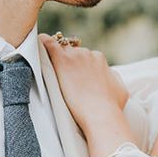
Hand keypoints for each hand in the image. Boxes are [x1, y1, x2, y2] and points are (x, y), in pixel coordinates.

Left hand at [41, 35, 133, 156]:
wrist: (101, 113)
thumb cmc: (111, 106)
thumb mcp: (119, 88)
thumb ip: (112, 77)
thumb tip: (109, 75)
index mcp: (100, 60)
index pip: (85, 57)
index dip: (79, 66)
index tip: (74, 75)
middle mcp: (88, 54)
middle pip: (73, 53)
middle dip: (68, 63)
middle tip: (63, 77)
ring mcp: (75, 56)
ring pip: (61, 50)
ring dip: (56, 58)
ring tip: (48, 68)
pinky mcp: (63, 61)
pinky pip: (49, 44)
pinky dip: (43, 43)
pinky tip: (38, 44)